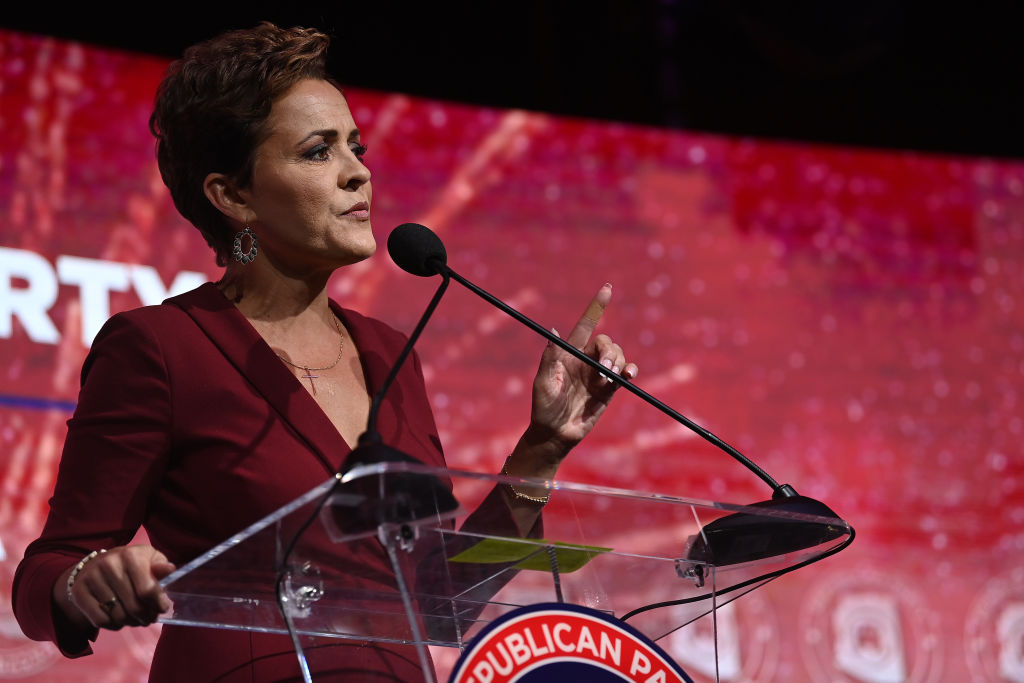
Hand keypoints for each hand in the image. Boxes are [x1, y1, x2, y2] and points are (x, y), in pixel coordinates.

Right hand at [57, 545, 175, 629]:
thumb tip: (170, 569)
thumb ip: (160, 567)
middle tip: (149, 618)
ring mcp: (91, 578)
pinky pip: (100, 621)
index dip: (158, 604)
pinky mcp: (78, 592)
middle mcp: (109, 564)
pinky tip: (119, 619)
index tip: (162, 608)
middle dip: (146, 617)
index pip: (147, 590)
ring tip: (136, 618)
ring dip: (131, 622)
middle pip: (134, 606)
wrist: (97, 564)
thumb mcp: (150, 560)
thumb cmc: (132, 564)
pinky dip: (113, 625)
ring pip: (118, 616)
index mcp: (130, 555)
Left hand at [522, 283, 637, 465]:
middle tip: (602, 370)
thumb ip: (550, 358)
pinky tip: (628, 375)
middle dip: (608, 352)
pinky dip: (630, 370)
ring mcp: (599, 375)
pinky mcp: (609, 390)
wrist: (555, 434)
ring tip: (608, 379)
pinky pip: (625, 373)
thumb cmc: (543, 407)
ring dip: (617, 362)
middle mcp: (585, 361)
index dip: (596, 307)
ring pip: (618, 356)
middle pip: (606, 343)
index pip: (585, 325)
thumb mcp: (542, 382)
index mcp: (569, 354)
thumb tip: (553, 332)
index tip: (607, 288)